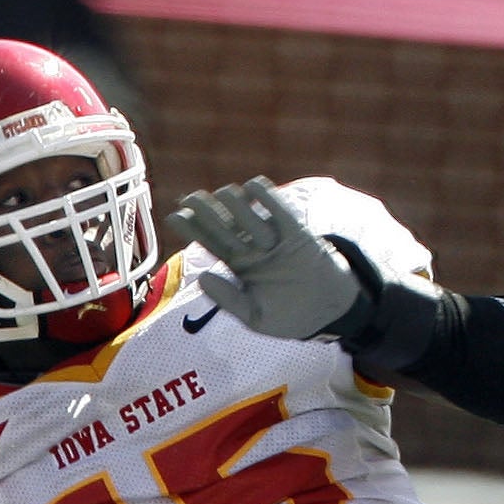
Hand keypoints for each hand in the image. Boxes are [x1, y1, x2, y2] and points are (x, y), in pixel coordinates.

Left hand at [168, 177, 364, 340]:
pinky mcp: (298, 236)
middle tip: (189, 198)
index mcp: (241, 267)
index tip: (173, 216)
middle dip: (206, 212)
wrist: (329, 313)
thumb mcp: (255, 316)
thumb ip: (228, 300)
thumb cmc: (290, 316)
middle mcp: (254, 250)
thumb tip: (202, 278)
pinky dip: (269, 199)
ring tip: (220, 194)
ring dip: (234, 204)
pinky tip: (253, 186)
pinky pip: (282, 214)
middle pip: (225, 226)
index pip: (212, 243)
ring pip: (250, 217)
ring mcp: (275, 241)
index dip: (193, 230)